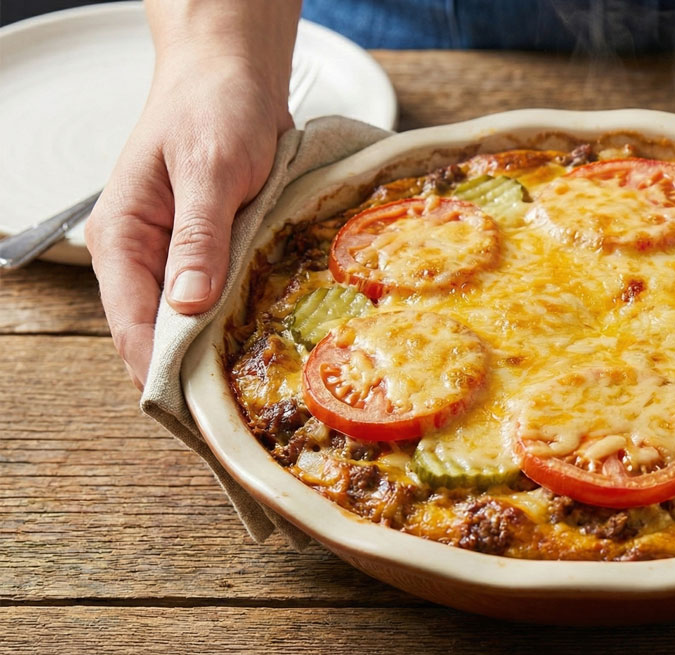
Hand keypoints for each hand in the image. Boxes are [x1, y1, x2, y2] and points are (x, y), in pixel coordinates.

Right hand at [85, 53, 291, 387]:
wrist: (234, 74)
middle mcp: (141, 257)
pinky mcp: (208, 253)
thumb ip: (200, 237)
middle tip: (239, 419)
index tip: (202, 415)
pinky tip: (264, 349)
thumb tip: (188, 306)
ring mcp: (174, 258)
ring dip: (217, 355)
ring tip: (255, 396)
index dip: (165, 375)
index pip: (132, 328)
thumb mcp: (211, 170)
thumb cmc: (214, 109)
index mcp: (122, 240)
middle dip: (194, 377)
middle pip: (158, 338)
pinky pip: (216, 301)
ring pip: (189, 326)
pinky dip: (235, 324)